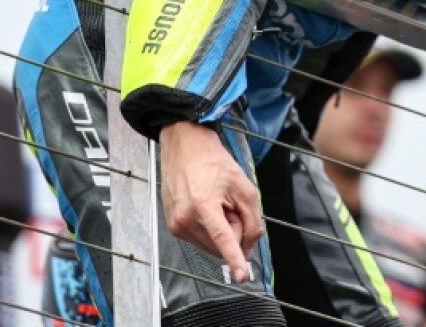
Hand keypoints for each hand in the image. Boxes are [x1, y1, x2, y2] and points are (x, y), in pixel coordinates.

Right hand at [159, 120, 262, 283]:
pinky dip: (211, 227)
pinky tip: (207, 206)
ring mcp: (176, 225)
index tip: (242, 276)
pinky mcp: (173, 226)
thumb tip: (248, 248)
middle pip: (222, 243)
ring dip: (222, 228)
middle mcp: (185, 219)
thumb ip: (252, 220)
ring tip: (216, 202)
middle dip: (233, 229)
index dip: (235, 259)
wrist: (186, 148)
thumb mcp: (244, 187)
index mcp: (203, 207)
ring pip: (212, 244)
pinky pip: (201, 239)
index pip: (224, 240)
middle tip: (229, 203)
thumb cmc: (214, 163)